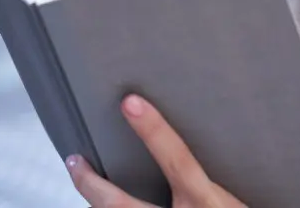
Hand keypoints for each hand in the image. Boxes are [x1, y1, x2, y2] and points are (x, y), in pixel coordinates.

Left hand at [65, 94, 245, 207]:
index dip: (153, 131)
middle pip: (120, 206)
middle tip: (74, 161)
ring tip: (86, 185)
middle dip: (91, 184)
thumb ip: (200, 185)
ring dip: (97, 207)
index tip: (130, 102)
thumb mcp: (224, 201)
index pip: (177, 160)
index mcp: (206, 203)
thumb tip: (175, 158)